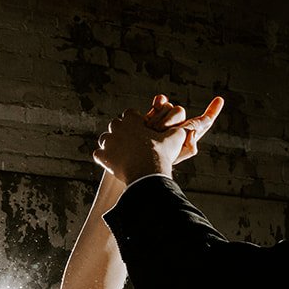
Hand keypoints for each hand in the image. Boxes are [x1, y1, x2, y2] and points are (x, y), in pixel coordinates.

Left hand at [94, 94, 223, 183]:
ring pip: (106, 140)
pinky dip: (104, 158)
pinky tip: (112, 163)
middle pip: (115, 125)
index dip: (135, 122)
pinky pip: (99, 155)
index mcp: (131, 120)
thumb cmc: (161, 155)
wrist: (147, 174)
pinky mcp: (102, 157)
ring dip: (112, 145)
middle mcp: (116, 128)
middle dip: (122, 132)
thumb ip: (179, 130)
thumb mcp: (173, 139)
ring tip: (122, 154)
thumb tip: (190, 128)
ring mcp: (108, 143)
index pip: (129, 114)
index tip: (140, 130)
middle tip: (132, 143)